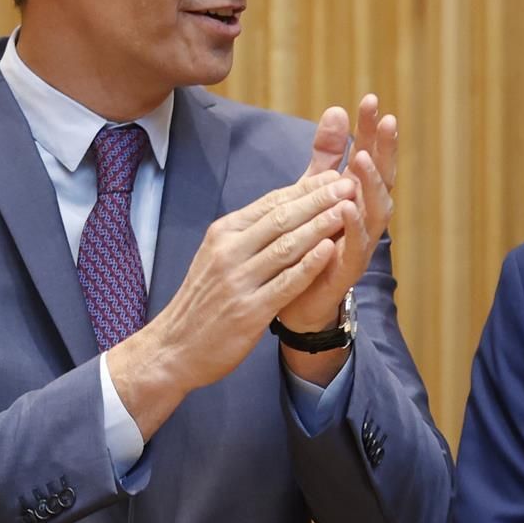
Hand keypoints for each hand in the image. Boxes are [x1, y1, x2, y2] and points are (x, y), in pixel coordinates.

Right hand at [106, 170, 357, 436]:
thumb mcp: (216, 256)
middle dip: (319, 199)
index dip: (306, 188)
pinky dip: (309, 266)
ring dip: (320, 225)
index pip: (271, 203)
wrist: (174, 347)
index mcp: (223, 234)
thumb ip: (248, 234)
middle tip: (349, 183)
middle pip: (282, 218)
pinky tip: (330, 250)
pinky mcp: (249, 311)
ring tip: (347, 209)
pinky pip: (285, 283)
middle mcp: (229, 252)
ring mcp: (238, 281)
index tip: (333, 175)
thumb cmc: (203, 300)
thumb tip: (285, 207)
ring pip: (286, 246)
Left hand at [276, 95, 397, 382]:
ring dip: (371, 183)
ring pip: (375, 210)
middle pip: (383, 177)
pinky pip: (357, 245)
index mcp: (359, 196)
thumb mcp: (314, 191)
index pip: (370, 155)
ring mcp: (361, 243)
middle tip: (385, 119)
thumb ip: (326, 154)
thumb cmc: (311, 241)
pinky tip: (347, 205)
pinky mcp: (349, 268)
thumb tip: (337, 109)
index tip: (370, 99)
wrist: (297, 299)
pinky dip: (354, 225)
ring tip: (361, 158)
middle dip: (384, 148)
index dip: (372, 130)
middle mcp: (367, 217)